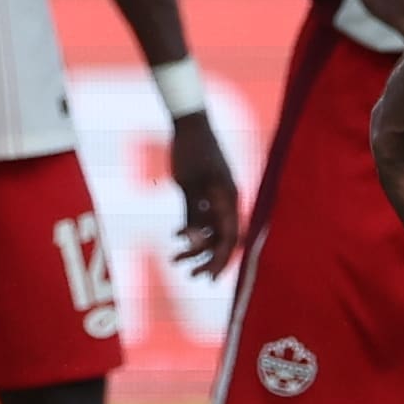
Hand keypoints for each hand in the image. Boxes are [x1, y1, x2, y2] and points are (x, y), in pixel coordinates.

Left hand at [165, 107, 241, 278]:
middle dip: (209, 260)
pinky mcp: (200, 193)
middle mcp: (225, 202)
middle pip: (222, 240)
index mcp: (228, 199)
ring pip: (209, 231)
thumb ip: (195, 211)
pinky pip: (198, 219)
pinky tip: (176, 238)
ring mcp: (213, 198)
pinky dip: (190, 231)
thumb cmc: (192, 149)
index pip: (229, 238)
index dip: (221, 261)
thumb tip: (195, 240)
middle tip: (192, 276)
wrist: (188, 124)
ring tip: (175, 260)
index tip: (209, 278)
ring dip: (195, 248)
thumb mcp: (190, 182)